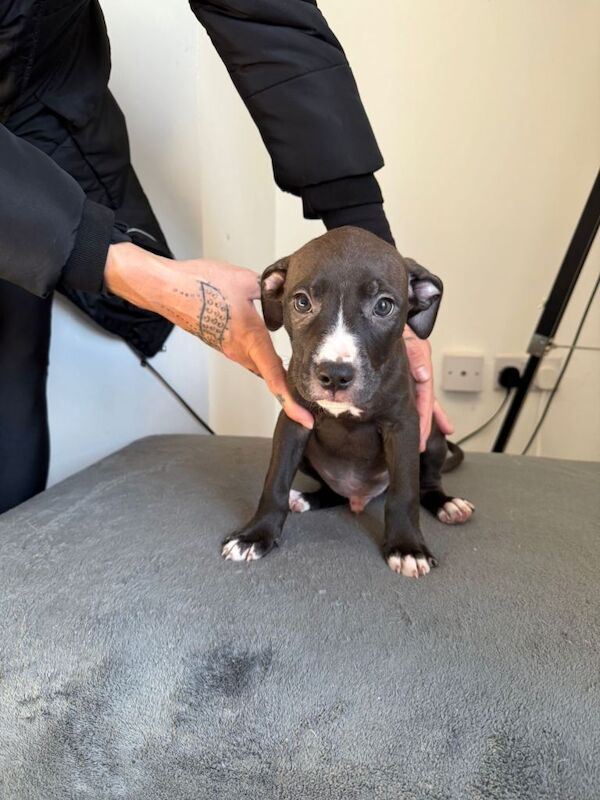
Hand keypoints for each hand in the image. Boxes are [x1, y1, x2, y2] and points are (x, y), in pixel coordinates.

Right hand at [104, 243, 313, 428]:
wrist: (167, 289)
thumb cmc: (199, 285)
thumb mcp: (245, 280)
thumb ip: (268, 289)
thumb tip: (281, 291)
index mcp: (250, 338)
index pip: (275, 377)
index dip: (292, 401)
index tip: (306, 418)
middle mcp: (239, 350)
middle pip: (270, 375)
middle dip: (290, 387)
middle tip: (310, 397)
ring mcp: (229, 348)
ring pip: (258, 363)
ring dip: (274, 368)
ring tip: (293, 371)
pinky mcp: (221, 342)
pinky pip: (247, 353)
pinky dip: (260, 353)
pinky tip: (267, 340)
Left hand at [403, 327, 453, 450]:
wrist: (383, 308)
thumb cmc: (394, 317)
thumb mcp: (408, 333)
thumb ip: (416, 352)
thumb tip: (423, 375)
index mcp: (420, 360)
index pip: (425, 390)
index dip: (425, 410)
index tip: (422, 427)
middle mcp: (418, 367)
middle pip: (424, 399)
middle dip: (425, 422)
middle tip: (423, 444)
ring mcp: (411, 370)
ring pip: (420, 399)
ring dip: (425, 419)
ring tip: (427, 440)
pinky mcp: (403, 370)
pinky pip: (411, 392)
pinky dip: (417, 407)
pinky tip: (423, 419)